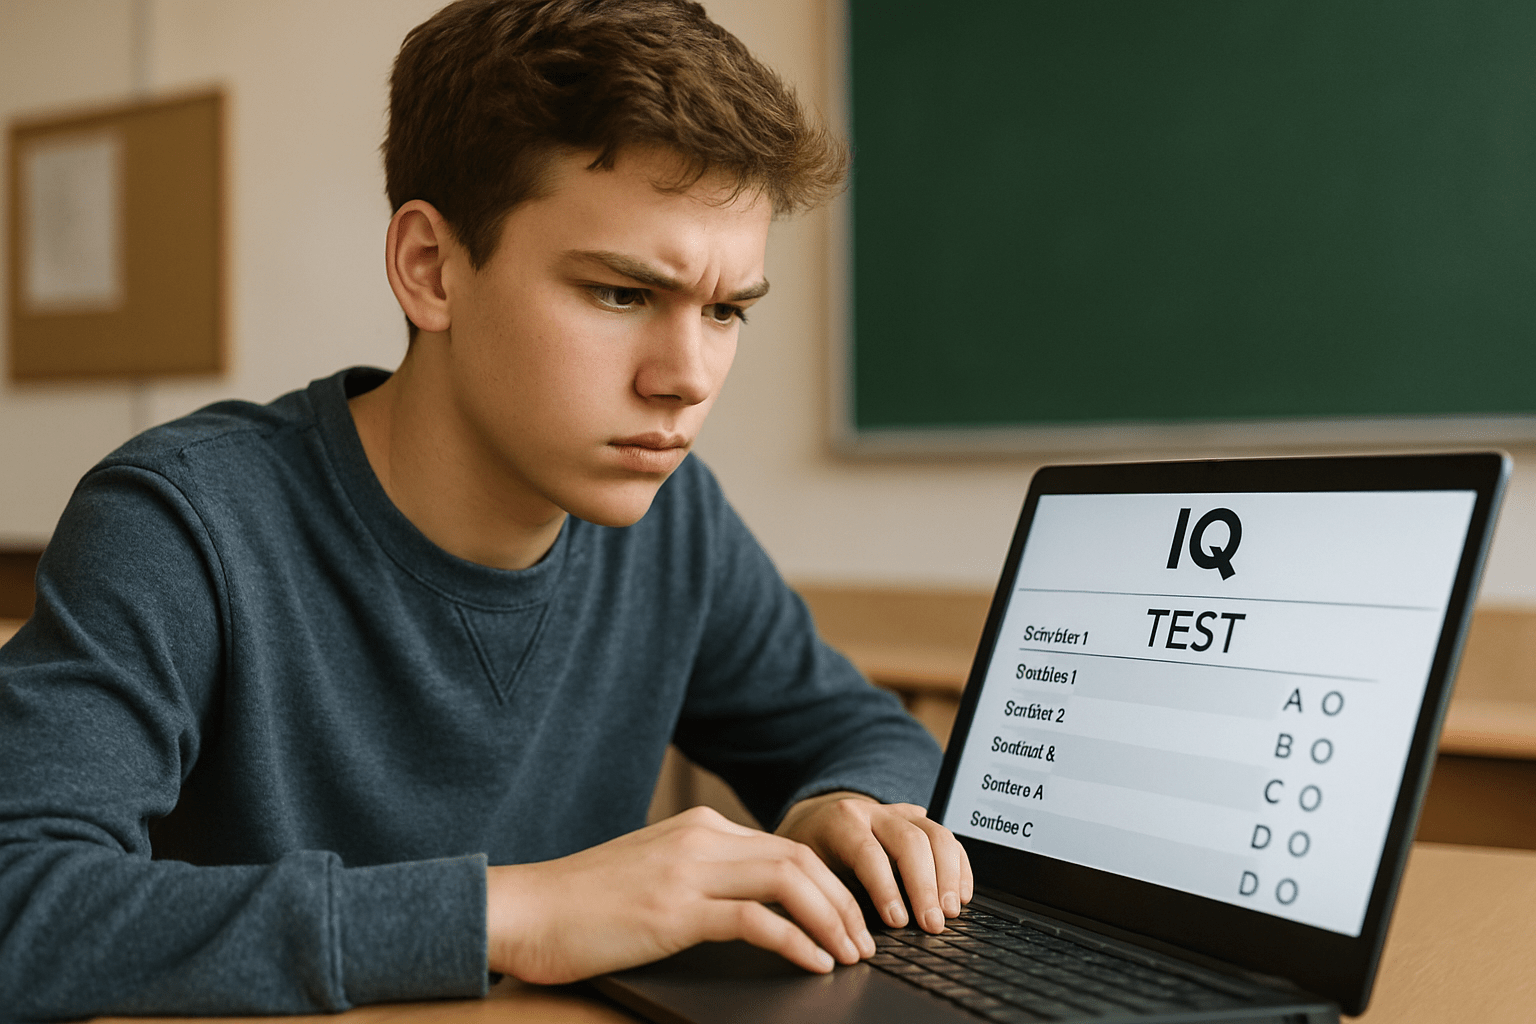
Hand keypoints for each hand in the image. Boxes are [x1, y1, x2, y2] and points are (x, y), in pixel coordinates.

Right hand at [485, 805, 876, 983]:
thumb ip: (702, 876)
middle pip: (800, 858)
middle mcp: (701, 839)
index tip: (852, 920)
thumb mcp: (655, 875)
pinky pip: (755, 920)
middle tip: (867, 942)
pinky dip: (796, 941)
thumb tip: (755, 907)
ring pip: (789, 880)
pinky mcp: (673, 910)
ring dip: (831, 920)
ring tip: (850, 955)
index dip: (830, 884)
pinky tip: (814, 964)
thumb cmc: (584, 904)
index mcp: (700, 828)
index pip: (787, 847)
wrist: (525, 909)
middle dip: (844, 901)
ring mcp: (687, 871)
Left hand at [775, 792, 972, 933]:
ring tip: (950, 912)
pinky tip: (962, 895)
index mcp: (841, 822)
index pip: (868, 852)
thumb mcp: (806, 868)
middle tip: (931, 924)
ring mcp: (900, 814)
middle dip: (925, 886)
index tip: (898, 923)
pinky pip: (948, 839)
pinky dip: (960, 867)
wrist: (816, 819)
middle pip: (910, 841)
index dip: (885, 889)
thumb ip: (825, 893)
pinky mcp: (919, 821)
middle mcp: (873, 812)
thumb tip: (846, 935)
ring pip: (936, 834)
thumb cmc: (811, 852)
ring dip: (949, 877)